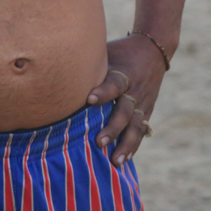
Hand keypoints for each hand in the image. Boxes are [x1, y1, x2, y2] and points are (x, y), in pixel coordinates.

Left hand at [85, 34, 167, 164]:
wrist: (152, 49)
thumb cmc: (119, 51)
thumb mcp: (106, 52)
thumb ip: (89, 62)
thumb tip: (57, 65)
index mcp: (124, 72)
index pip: (114, 83)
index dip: (103, 92)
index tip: (89, 100)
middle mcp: (135, 89)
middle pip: (125, 111)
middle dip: (113, 128)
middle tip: (99, 142)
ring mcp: (143, 102)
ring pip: (136, 126)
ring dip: (125, 144)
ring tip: (115, 161)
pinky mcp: (147, 110)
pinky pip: (141, 131)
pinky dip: (133, 146)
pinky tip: (123, 160)